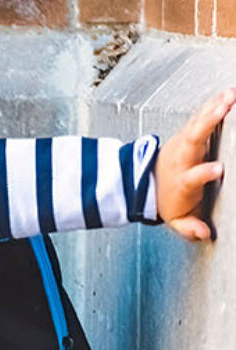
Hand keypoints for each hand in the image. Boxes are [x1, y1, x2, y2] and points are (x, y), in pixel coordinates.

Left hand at [156, 87, 235, 241]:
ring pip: (197, 124)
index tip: (218, 169)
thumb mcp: (177, 220)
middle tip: (226, 107)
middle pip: (194, 139)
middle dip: (208, 123)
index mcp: (182, 181)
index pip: (192, 176)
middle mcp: (182, 159)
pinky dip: (212, 105)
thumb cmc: (168, 201)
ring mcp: (182, 145)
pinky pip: (200, 118)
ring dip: (214, 107)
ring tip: (231, 94)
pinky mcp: (185, 135)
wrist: (143, 185)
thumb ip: (189, 226)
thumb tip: (203, 233)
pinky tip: (226, 94)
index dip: (204, 173)